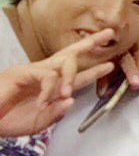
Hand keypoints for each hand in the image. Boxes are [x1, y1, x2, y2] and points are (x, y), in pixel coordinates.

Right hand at [0, 28, 116, 136]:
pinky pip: (46, 76)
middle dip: (90, 44)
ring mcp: (31, 71)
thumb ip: (56, 113)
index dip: (93, 69)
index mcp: (48, 86)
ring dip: (70, 77)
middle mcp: (42, 74)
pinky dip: (48, 89)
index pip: (74, 74)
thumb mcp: (39, 122)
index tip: (111, 64)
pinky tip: (42, 102)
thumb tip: (71, 101)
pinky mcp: (21, 72)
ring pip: (62, 63)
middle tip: (109, 33)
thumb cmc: (9, 121)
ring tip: (64, 94)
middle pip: (70, 54)